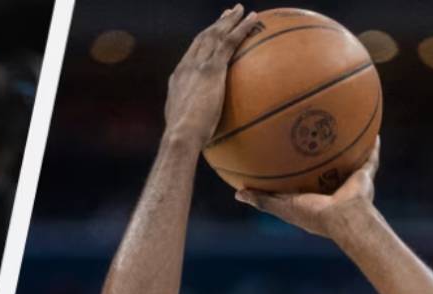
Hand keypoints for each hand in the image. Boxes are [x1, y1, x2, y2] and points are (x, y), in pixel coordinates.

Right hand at [164, 5, 258, 145]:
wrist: (180, 136)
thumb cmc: (184, 141)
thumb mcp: (188, 129)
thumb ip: (197, 123)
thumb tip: (206, 134)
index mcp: (178, 79)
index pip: (191, 55)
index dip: (202, 42)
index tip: (211, 34)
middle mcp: (186, 67)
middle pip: (202, 39)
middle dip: (215, 25)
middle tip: (227, 14)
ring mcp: (198, 66)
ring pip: (215, 34)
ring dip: (228, 20)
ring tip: (240, 10)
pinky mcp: (211, 69)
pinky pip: (229, 42)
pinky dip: (241, 28)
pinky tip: (254, 19)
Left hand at [235, 139, 380, 238]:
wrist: (343, 217)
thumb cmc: (312, 214)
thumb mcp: (282, 206)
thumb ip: (262, 200)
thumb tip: (238, 194)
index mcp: (314, 199)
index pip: (302, 183)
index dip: (295, 173)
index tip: (285, 159)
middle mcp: (332, 190)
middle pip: (326, 170)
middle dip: (321, 158)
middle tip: (314, 139)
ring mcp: (350, 184)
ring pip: (348, 162)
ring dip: (347, 150)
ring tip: (343, 129)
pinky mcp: (365, 176)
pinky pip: (370, 158)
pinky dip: (372, 147)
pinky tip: (372, 131)